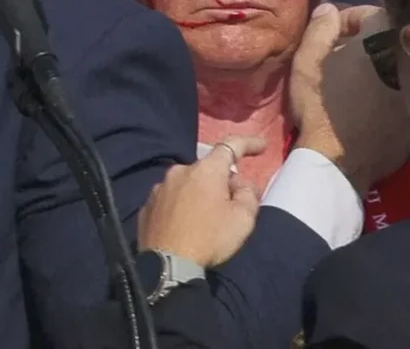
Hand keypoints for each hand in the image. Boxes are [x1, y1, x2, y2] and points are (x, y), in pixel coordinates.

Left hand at [137, 136, 266, 267]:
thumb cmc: (209, 238)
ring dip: (199, 192)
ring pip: (188, 183)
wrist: (166, 266)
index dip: (249, 143)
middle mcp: (180, 170)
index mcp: (207, 169)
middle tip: (233, 201)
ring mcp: (160, 187)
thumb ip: (248, 194)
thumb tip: (239, 184)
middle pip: (209, 168)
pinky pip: (171, 198)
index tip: (262, 146)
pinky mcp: (147, 205)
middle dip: (222, 179)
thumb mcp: (243, 219)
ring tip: (205, 217)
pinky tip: (184, 224)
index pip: (231, 145)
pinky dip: (181, 205)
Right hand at [289, 3, 409, 193]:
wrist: (341, 162)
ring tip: (357, 84)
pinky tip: (373, 106)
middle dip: (365, 45)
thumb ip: (320, 27)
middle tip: (341, 61)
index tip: (328, 41)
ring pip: (399, 63)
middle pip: (387, 38)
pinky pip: (408, 90)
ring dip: (380, 67)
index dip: (343, 23)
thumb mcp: (307, 61)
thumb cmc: (321, 107)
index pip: (367, 13)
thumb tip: (330, 9)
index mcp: (385, 33)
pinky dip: (392, 91)